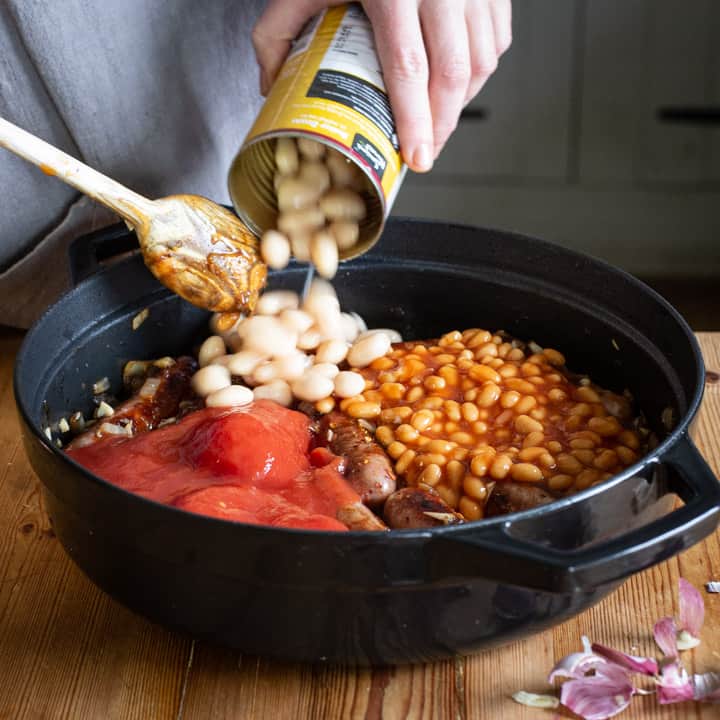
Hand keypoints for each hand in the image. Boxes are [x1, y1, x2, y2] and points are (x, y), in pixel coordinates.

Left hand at [253, 0, 511, 172]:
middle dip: (441, 125)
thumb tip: (272, 85)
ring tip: (438, 123)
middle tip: (426, 152)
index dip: (415, 121)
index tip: (417, 157)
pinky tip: (458, 84)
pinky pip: (497, 39)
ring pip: (481, 61)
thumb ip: (278, 30)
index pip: (409, 68)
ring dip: (461, 102)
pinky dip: (479, 71)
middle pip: (452, 74)